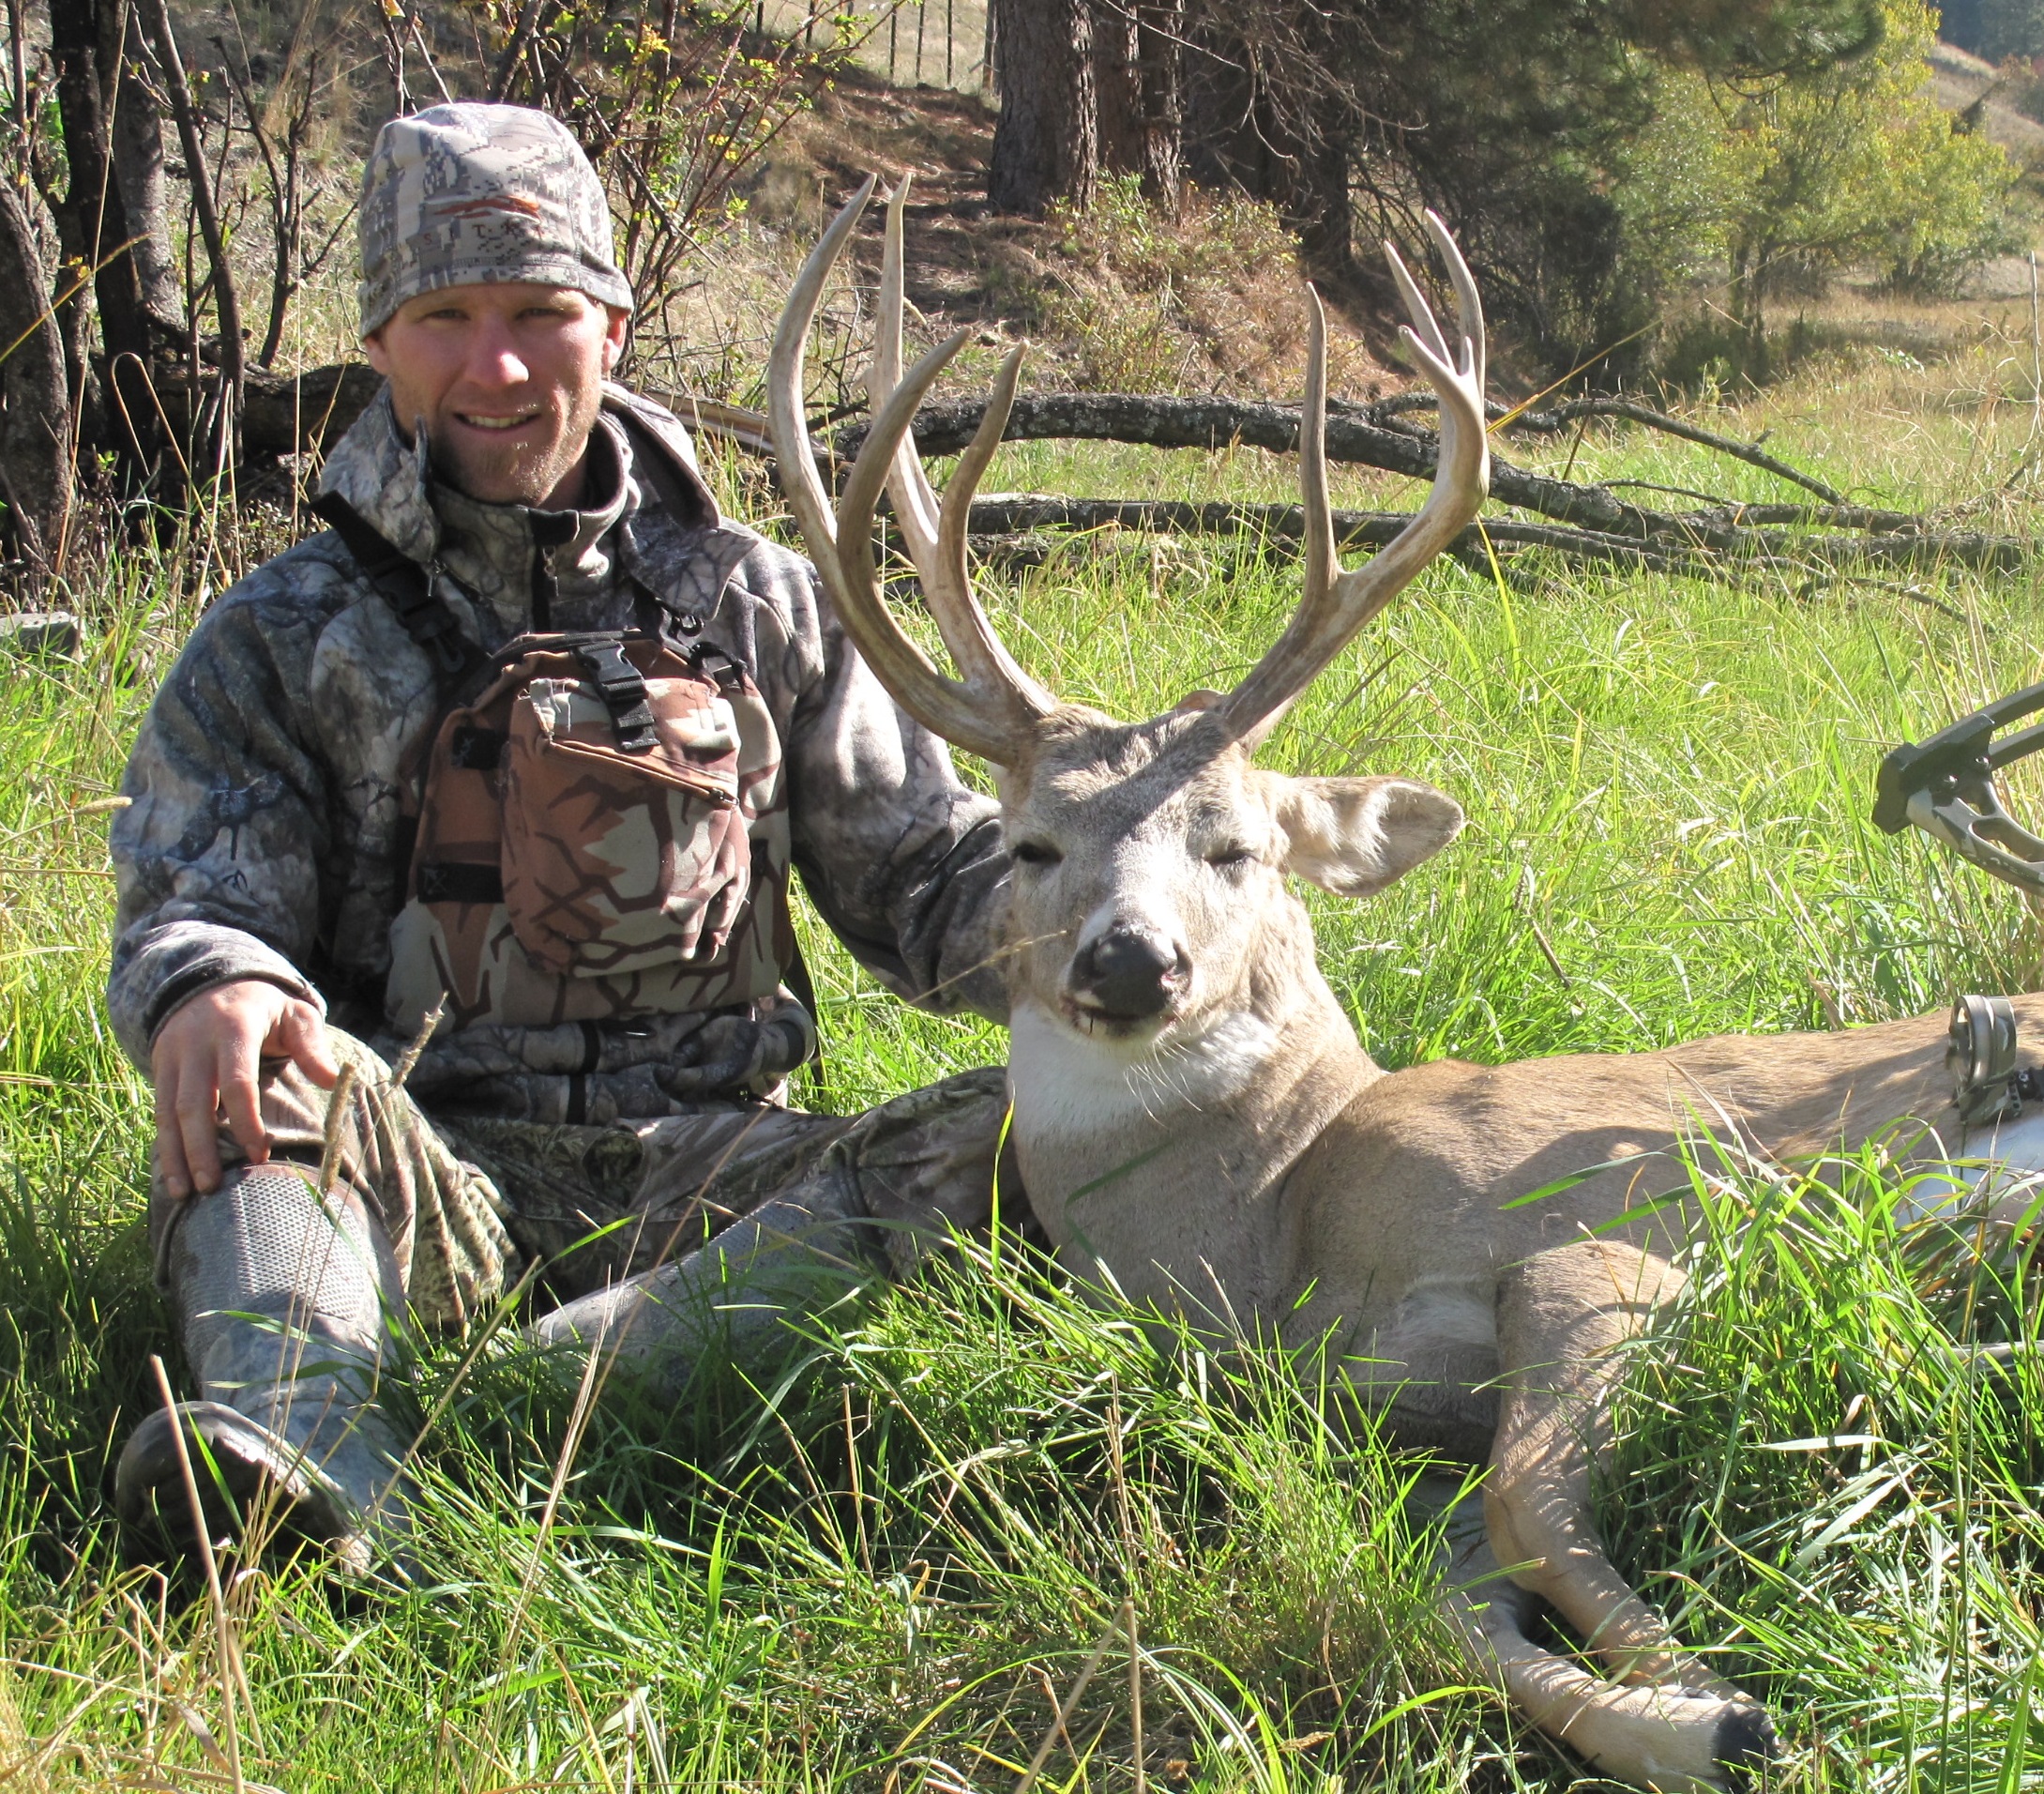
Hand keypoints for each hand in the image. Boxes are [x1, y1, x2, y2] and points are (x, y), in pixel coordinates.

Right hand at [151, 980, 338, 1198]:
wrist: (211, 980)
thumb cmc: (265, 1007)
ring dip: (175, 1155)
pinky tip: (171, 1175)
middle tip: (212, 1188)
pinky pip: (158, 1112)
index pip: (237, 1082)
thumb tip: (333, 1079)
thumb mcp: (295, 1015)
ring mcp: (172, 1055)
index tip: (259, 1155)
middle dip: (201, 1148)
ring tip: (184, 1194)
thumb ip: (312, 1046)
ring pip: (168, 1112)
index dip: (246, 1121)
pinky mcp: (159, 1067)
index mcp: (235, 1028)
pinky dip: (163, 1145)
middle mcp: (196, 1042)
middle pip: (194, 1103)